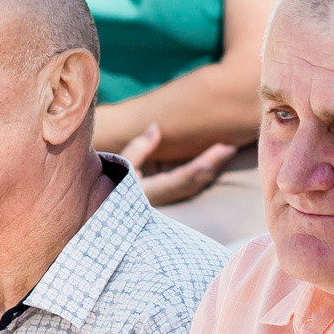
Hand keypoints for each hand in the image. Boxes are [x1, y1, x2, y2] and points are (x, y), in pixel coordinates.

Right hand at [118, 124, 235, 207]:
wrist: (104, 206)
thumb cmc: (110, 182)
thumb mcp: (121, 164)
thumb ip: (139, 148)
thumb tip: (156, 127)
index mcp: (149, 194)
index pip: (177, 181)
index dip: (195, 171)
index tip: (211, 159)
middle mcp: (162, 200)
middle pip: (192, 183)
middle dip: (211, 165)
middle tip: (229, 147)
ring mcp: (167, 201)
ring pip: (195, 186)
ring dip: (212, 169)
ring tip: (227, 151)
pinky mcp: (169, 199)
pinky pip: (191, 186)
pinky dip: (203, 174)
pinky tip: (214, 162)